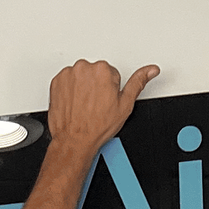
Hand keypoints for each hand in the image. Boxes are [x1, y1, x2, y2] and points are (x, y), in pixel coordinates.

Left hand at [45, 57, 159, 160]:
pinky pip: (66, 81)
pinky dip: (69, 90)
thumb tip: (150, 70)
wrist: (74, 140)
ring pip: (81, 76)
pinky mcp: (57, 81)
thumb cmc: (96, 127)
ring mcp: (69, 74)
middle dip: (96, 86)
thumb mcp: (124, 105)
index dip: (110, 89)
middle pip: (95, 72)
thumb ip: (138, 82)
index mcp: (103, 70)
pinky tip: (74, 104)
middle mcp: (85, 68)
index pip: (111, 73)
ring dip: (82, 87)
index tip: (105, 101)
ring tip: (84, 106)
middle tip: (95, 105)